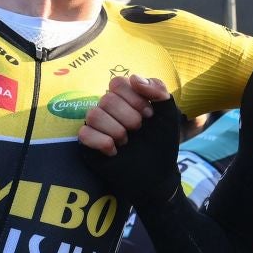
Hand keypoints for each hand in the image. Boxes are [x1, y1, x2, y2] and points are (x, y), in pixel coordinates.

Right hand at [78, 75, 181, 207]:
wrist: (157, 174)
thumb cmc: (162, 142)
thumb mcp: (168, 114)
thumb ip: (158, 90)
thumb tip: (133, 78)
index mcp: (126, 98)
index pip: (118, 83)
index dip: (135, 98)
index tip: (150, 115)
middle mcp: (109, 109)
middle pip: (106, 99)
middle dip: (129, 118)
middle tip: (138, 130)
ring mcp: (97, 125)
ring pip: (93, 114)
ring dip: (117, 131)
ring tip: (127, 142)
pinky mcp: (87, 143)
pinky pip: (83, 133)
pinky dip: (103, 143)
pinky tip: (114, 151)